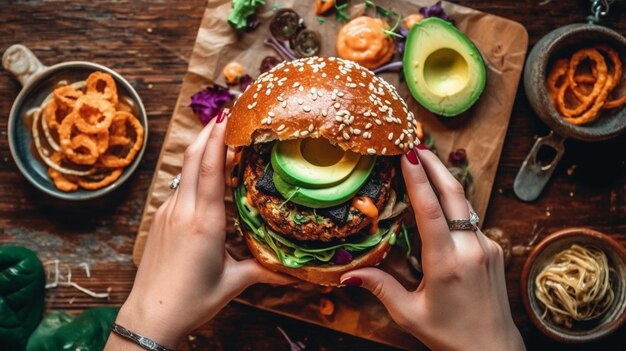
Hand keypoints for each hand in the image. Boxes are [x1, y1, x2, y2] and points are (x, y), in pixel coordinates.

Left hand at [105, 110, 292, 349]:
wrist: (149, 316)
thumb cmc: (192, 301)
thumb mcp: (234, 283)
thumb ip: (264, 270)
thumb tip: (295, 271)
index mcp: (204, 222)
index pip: (210, 167)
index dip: (219, 137)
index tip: (229, 114)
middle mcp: (182, 211)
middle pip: (192, 158)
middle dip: (208, 132)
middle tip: (227, 112)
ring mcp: (167, 213)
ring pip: (184, 171)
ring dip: (201, 151)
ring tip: (220, 139)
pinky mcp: (160, 220)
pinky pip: (179, 188)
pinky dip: (194, 173)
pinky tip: (206, 177)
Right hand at [340, 146, 524, 350]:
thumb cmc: (449, 335)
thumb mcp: (409, 314)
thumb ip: (380, 288)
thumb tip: (347, 274)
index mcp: (447, 263)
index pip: (430, 210)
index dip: (418, 179)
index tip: (407, 154)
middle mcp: (470, 249)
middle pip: (454, 194)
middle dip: (434, 164)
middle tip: (414, 143)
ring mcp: (486, 247)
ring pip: (463, 204)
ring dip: (443, 181)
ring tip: (424, 162)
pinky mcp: (493, 249)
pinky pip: (468, 220)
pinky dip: (452, 204)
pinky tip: (438, 199)